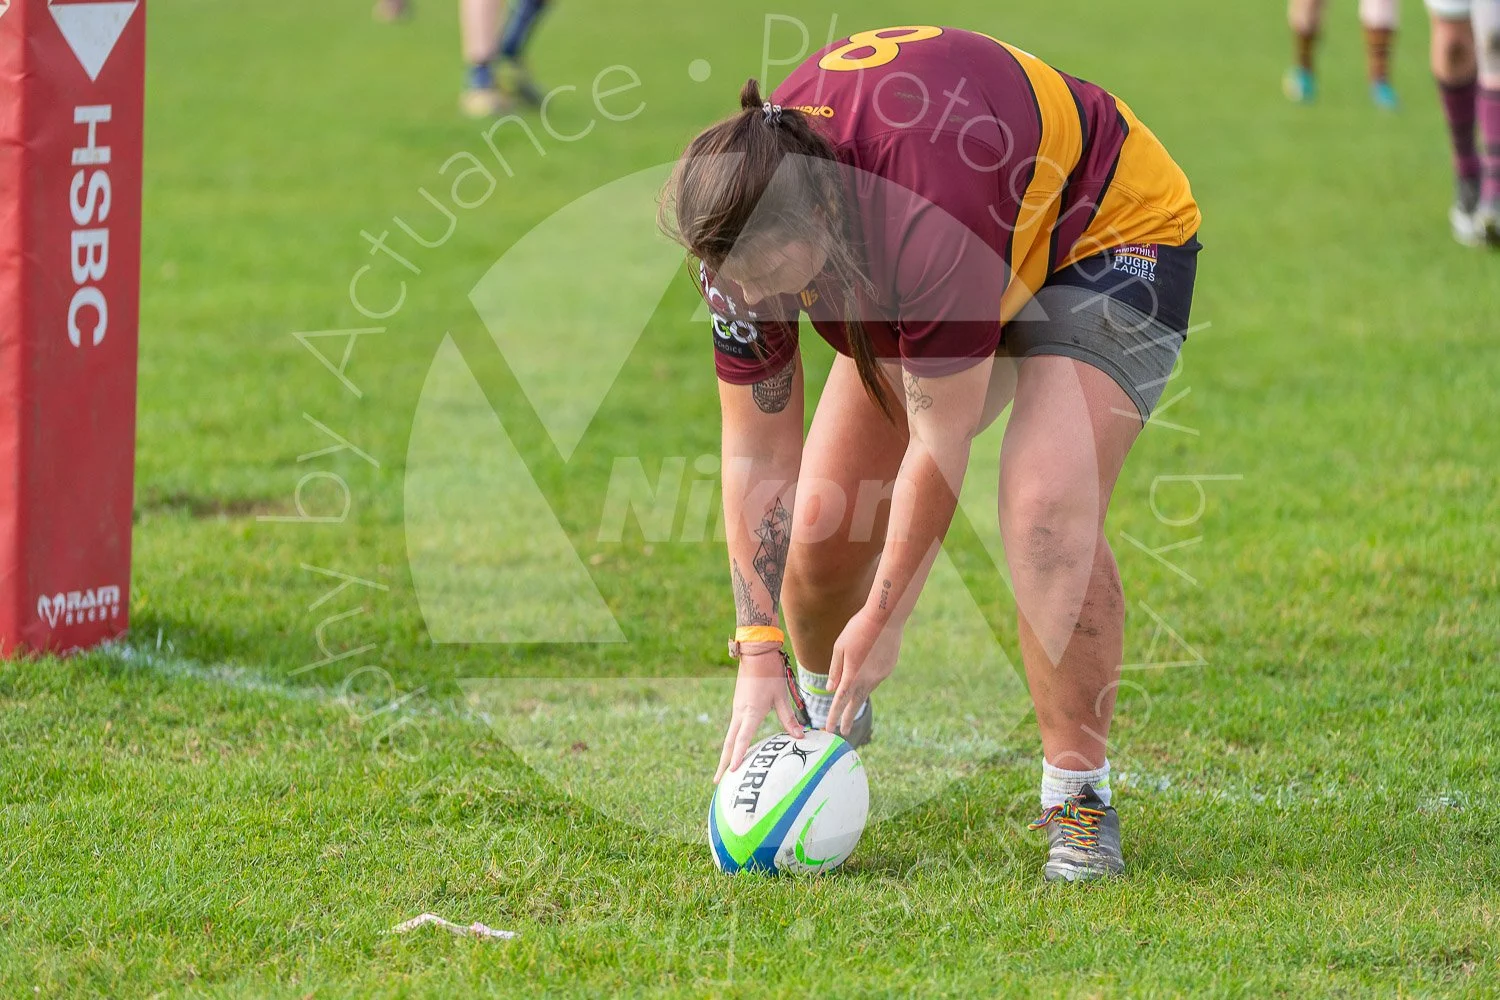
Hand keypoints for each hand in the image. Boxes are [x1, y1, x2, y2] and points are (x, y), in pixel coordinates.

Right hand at [714, 650, 806, 782]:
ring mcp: (737, 709)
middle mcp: (740, 713)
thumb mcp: (782, 696)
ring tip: (725, 771)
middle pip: (730, 743)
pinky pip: (734, 728)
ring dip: (727, 754)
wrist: (756, 653)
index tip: (732, 772)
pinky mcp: (739, 705)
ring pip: (730, 737)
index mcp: (751, 712)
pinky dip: (733, 742)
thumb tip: (800, 736)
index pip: (742, 739)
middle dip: (724, 764)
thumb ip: (789, 718)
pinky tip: (736, 750)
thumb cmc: (770, 673)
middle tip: (719, 782)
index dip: (738, 756)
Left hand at [827, 607, 902, 738]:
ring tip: (851, 700)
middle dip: (848, 719)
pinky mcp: (888, 670)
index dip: (834, 717)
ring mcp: (879, 676)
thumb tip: (831, 689)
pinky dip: (868, 678)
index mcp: (852, 675)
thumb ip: (835, 670)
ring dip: (858, 697)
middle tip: (844, 732)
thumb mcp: (839, 647)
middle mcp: (867, 680)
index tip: (829, 729)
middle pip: (855, 704)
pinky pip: (875, 679)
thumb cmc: (857, 629)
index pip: (840, 702)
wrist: (885, 618)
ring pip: (866, 691)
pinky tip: (868, 665)